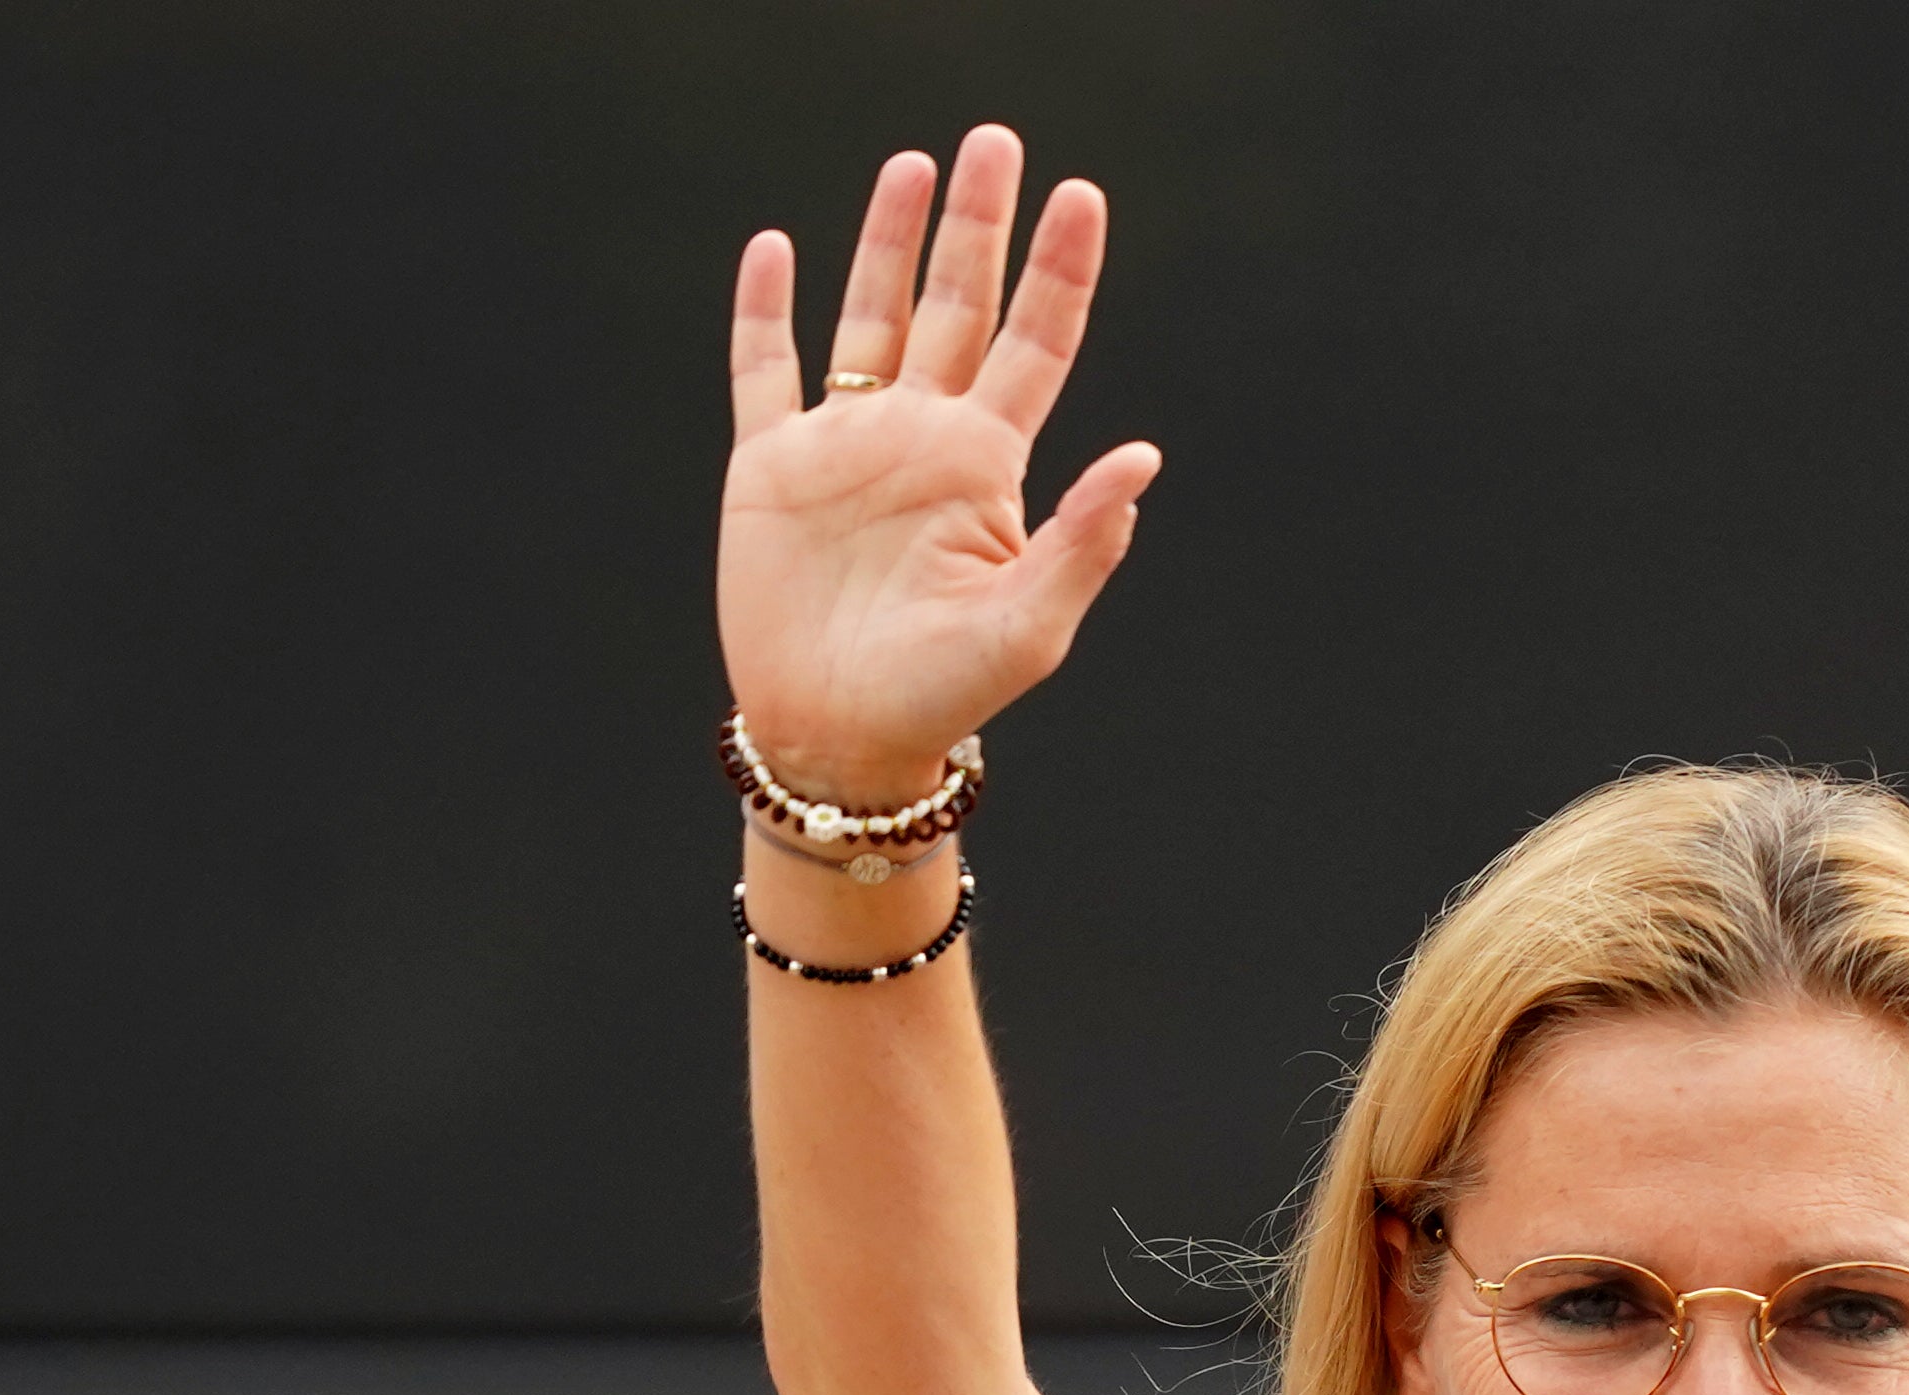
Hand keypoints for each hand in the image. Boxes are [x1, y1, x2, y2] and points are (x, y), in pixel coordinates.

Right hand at [720, 127, 1160, 804]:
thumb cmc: (943, 698)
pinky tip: (773, 247)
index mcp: (986, 465)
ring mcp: (846, 446)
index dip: (1061, 269)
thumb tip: (1143, 458)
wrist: (840, 739)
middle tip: (996, 142)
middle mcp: (921, 439)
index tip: (1081, 194)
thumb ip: (1081, 542)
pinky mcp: (770, 467)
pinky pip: (765, 369)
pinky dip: (764, 308)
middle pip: (958, 304)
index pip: (1037, 343)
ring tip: (911, 163)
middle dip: (978, 224)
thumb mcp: (1026, 627)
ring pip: (868, 315)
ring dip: (887, 240)